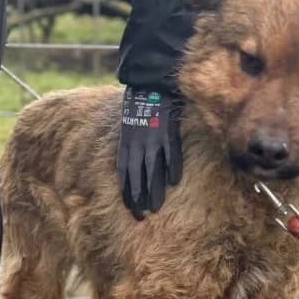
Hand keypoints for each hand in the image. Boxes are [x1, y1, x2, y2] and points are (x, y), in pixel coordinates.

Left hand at [117, 88, 182, 217]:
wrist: (151, 82)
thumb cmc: (139, 105)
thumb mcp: (129, 125)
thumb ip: (131, 145)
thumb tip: (131, 165)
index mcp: (127, 142)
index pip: (124, 173)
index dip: (127, 192)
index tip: (131, 209)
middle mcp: (138, 143)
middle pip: (137, 176)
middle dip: (138, 198)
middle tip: (141, 216)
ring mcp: (153, 139)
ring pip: (152, 170)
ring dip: (153, 190)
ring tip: (155, 207)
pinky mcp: (168, 132)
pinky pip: (171, 154)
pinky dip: (172, 167)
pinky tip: (174, 182)